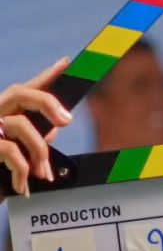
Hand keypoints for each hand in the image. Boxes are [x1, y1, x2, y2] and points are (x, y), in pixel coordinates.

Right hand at [0, 58, 71, 195]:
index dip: (47, 75)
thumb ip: (36, 136)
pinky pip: (10, 151)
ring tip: (42, 174)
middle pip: (21, 92)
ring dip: (39, 152)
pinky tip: (23, 187)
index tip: (67, 63)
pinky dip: (22, 172)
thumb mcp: (21, 152)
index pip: (28, 88)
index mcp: (6, 112)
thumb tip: (56, 126)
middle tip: (66, 121)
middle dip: (47, 103)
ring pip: (19, 125)